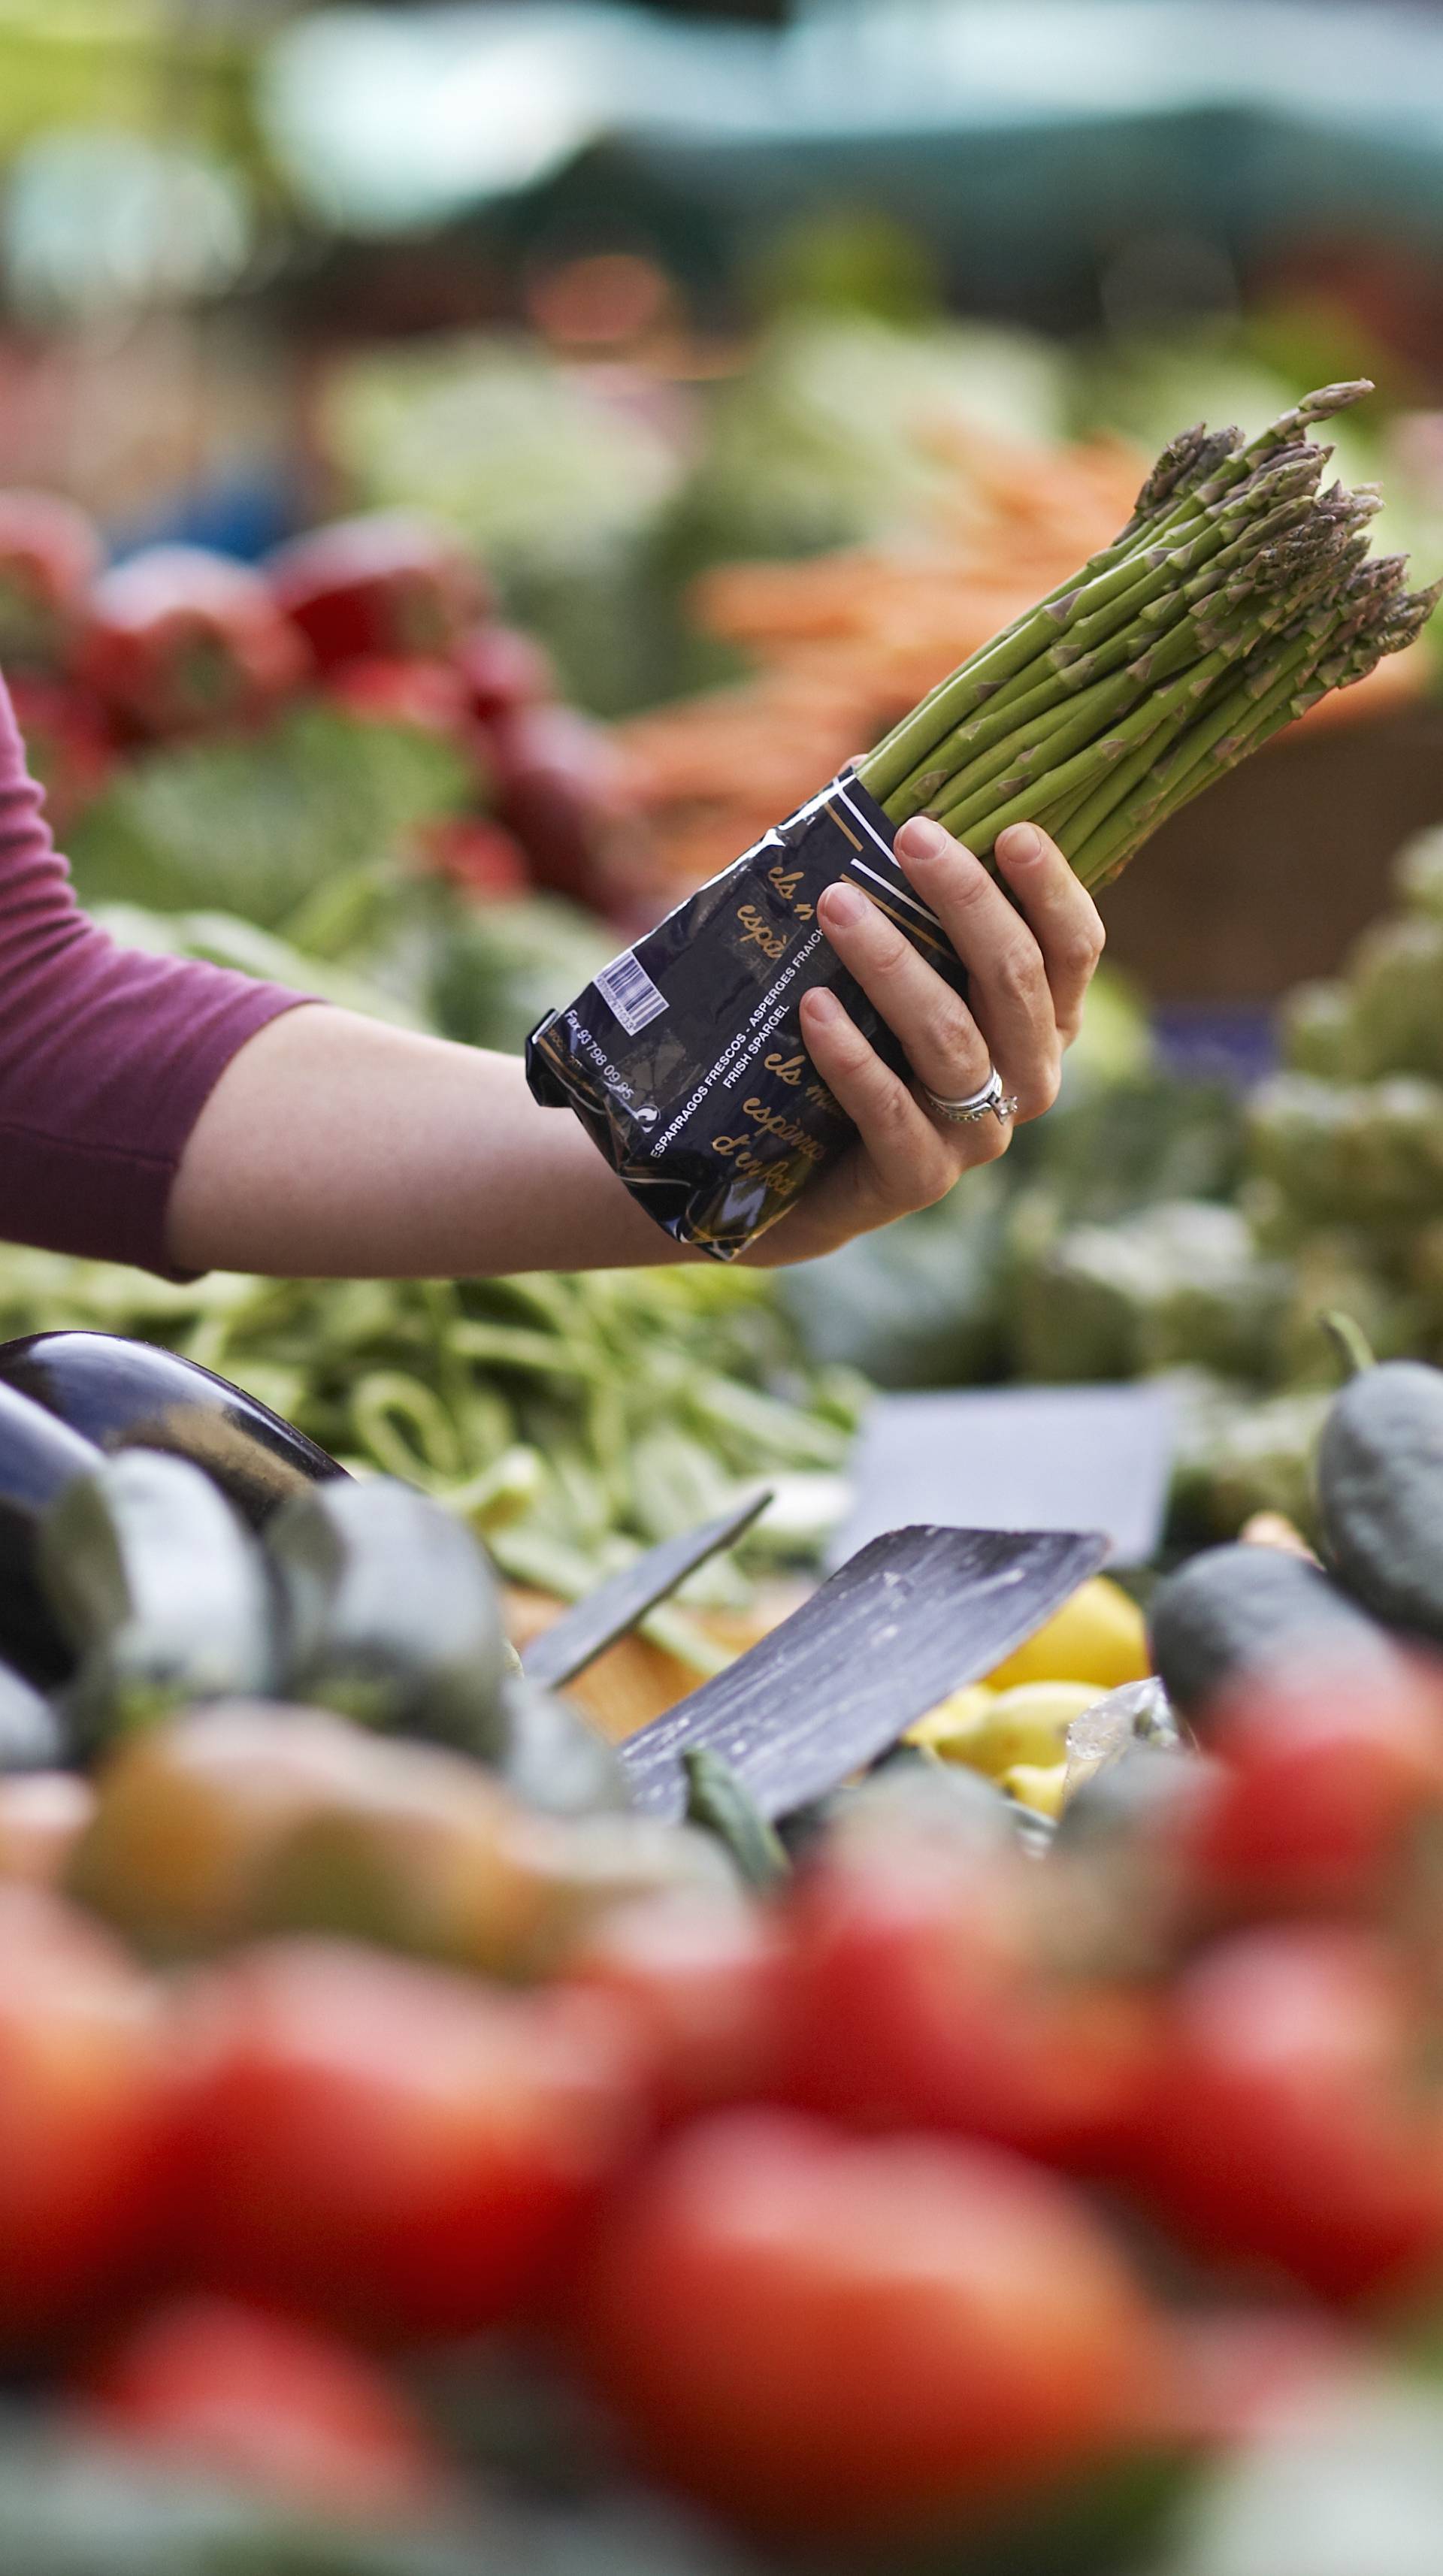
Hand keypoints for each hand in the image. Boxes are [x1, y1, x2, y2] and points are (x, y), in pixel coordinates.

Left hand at [751, 817, 1103, 1267]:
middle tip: (910, 837)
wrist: (791, 1180)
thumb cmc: (849, 1047)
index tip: (1010, 830)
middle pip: (1016, 981)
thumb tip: (860, 771)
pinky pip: (891, 1110)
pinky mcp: (917, 1178)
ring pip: (952, 1038)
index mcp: (1040, 1022)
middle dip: (966, 900)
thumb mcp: (883, 969)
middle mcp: (1026, 1078)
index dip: (1052, 889)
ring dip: (893, 965)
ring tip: (836, 904)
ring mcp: (976, 1137)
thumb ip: (894, 890)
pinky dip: (852, 1056)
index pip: (1073, 950)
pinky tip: (811, 1010)